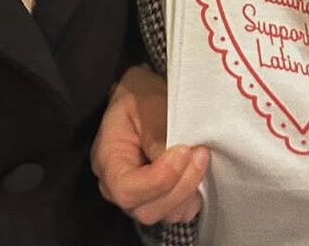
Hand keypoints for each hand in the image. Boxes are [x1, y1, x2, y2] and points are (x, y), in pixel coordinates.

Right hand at [91, 64, 208, 225]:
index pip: (126, 188)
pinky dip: (190, 199)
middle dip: (179, 185)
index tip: (183, 151)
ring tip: (201, 158)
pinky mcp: (156, 198)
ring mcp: (137, 195)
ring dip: (188, 191)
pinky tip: (197, 173)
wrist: (144, 96)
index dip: (158, 179)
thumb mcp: (147, 100)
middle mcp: (116, 185)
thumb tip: (177, 160)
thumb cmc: (141, 94)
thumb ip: (158, 130)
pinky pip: (174, 212)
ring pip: (163, 214)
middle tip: (200, 152)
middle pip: (145, 208)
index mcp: (107, 158)